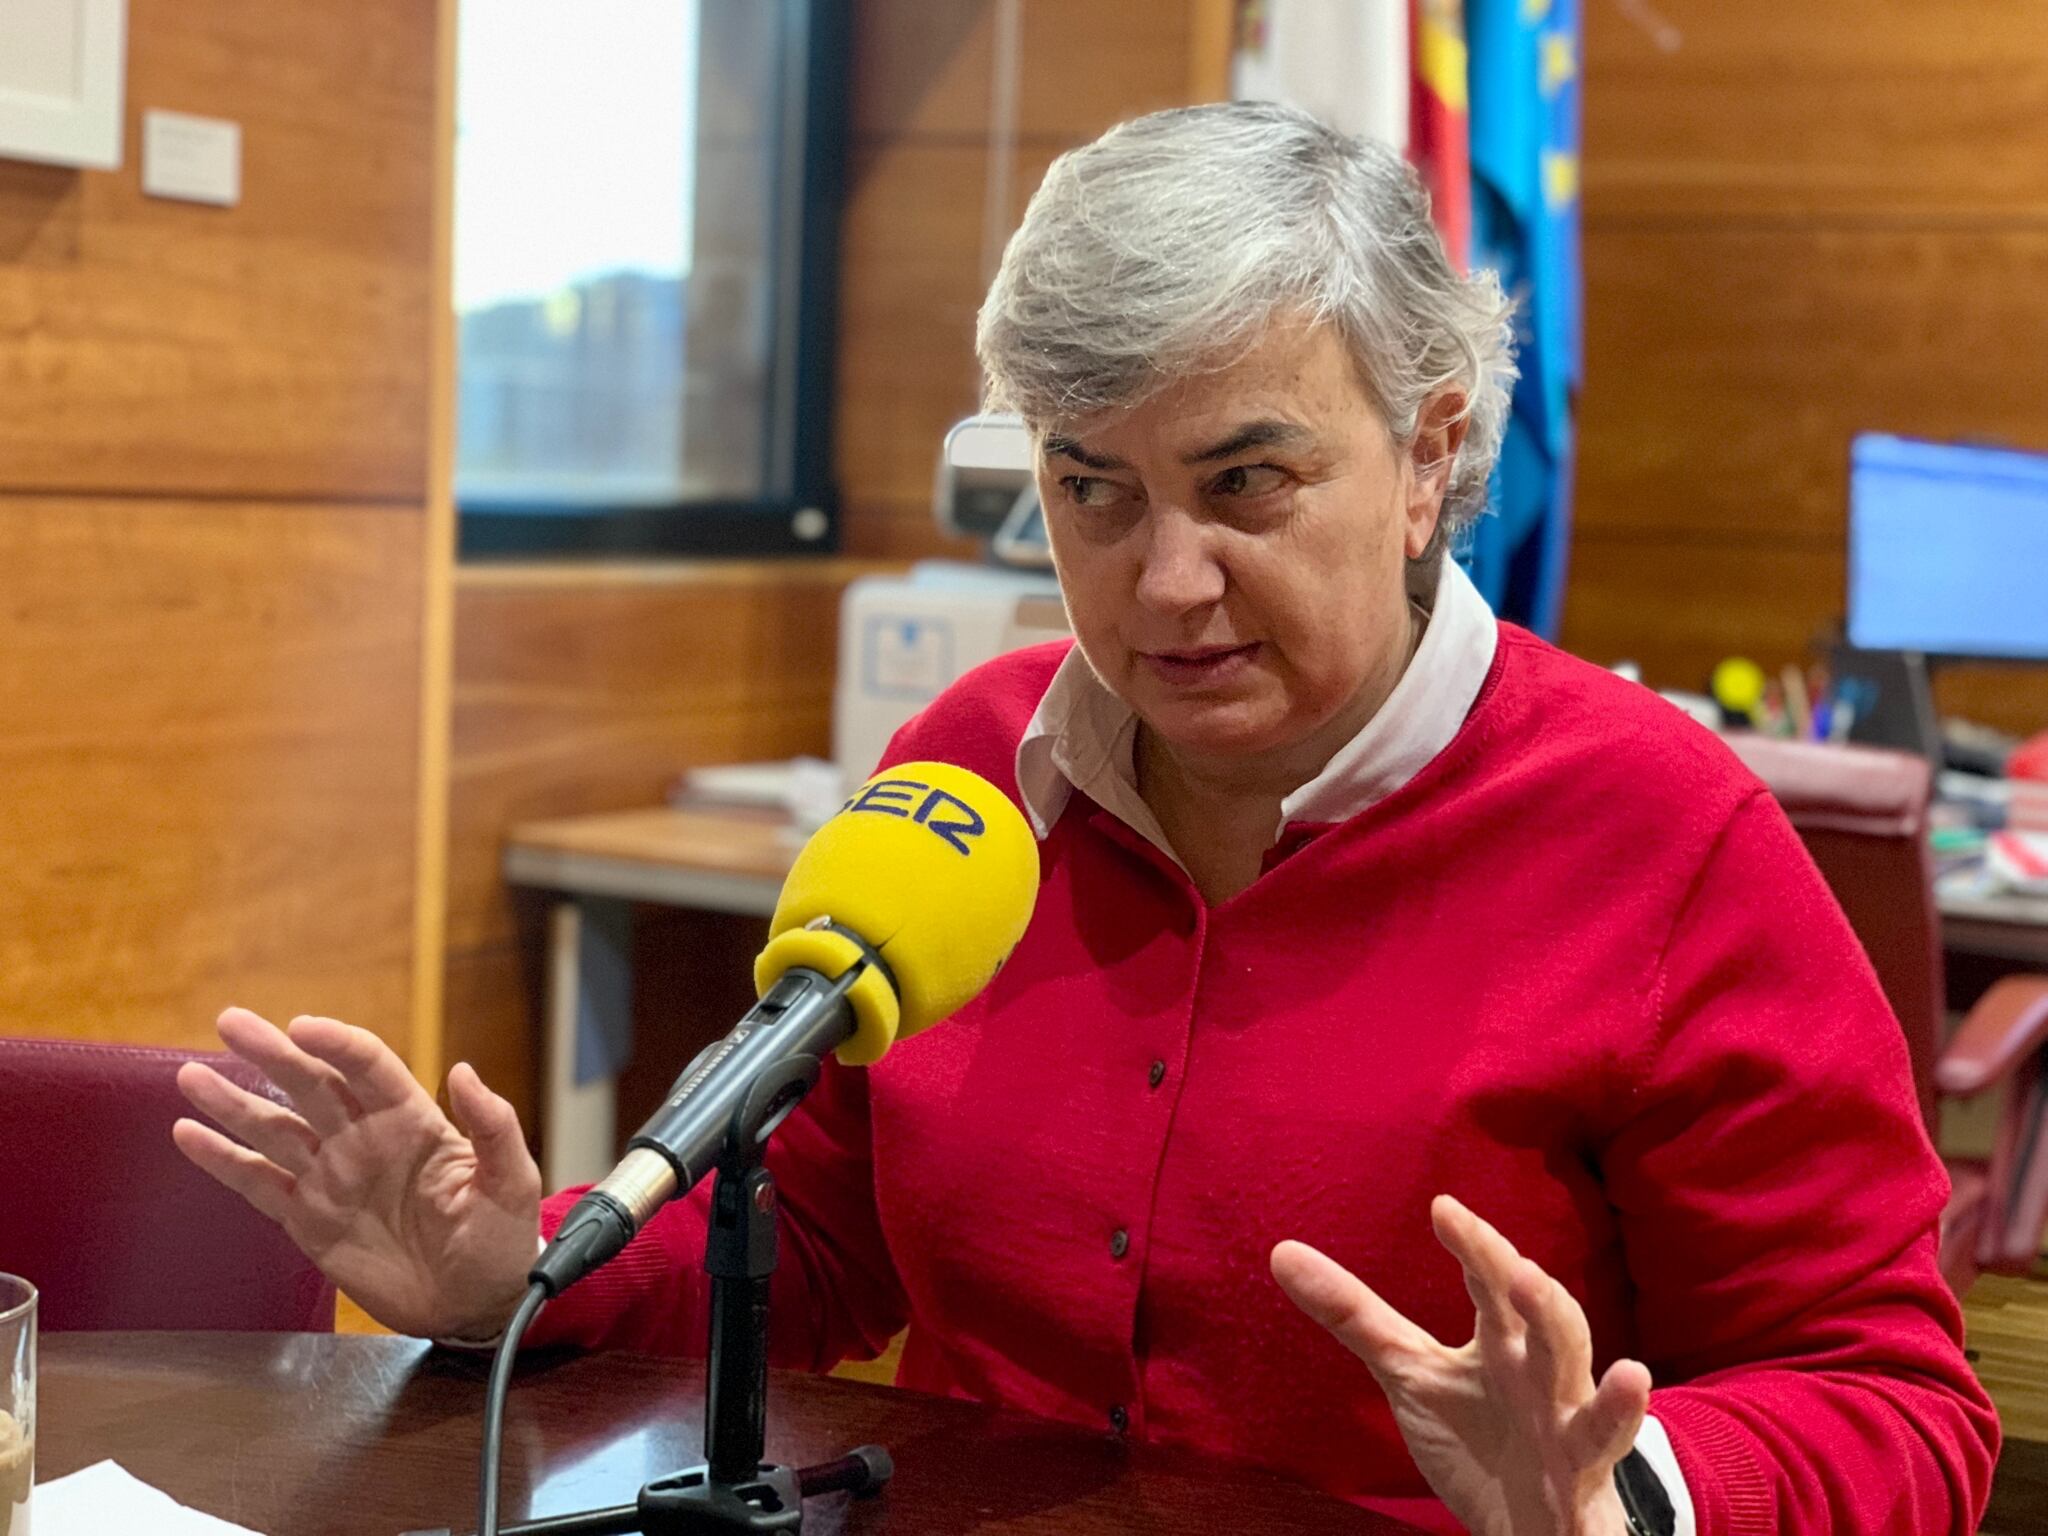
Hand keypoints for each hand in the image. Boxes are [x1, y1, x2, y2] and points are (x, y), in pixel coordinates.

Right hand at [173, 1007, 541, 1339]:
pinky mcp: (307, 1219)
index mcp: (412, 1121)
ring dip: (234, 1102)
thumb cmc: (501, 1238)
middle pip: (311, 1085)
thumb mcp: (510, 1182)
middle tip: (230, 1021)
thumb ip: (492, 1127)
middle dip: (271, 1053)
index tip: (301, 1026)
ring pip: (275, 1128)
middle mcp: (364, 1139)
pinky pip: (258, 1183)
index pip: (368, 1068)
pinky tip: (189, 1134)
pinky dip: (222, 1160)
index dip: (335, 1044)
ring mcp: (331, 1177)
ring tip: (190, 1075)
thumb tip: (464, 1071)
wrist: (475, 1305)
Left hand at [1272, 1196, 1649, 1535]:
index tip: (1443, 1209)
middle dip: (1533, 1292)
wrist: (1528, 1523)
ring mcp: (1568, 1429)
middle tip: (1514, 1267)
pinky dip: (1617, 1422)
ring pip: (1586, 1389)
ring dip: (1587, 1363)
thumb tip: (1281, 1250)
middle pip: (1547, 1324)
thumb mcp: (1408, 1372)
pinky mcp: (1582, 1482)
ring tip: (1589, 1335)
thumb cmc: (1477, 1435)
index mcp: (1501, 1344)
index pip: (1490, 1285)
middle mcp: (1542, 1376)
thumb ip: (1355, 1315)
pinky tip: (1629, 1386)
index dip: (1474, 1246)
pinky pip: (1604, 1456)